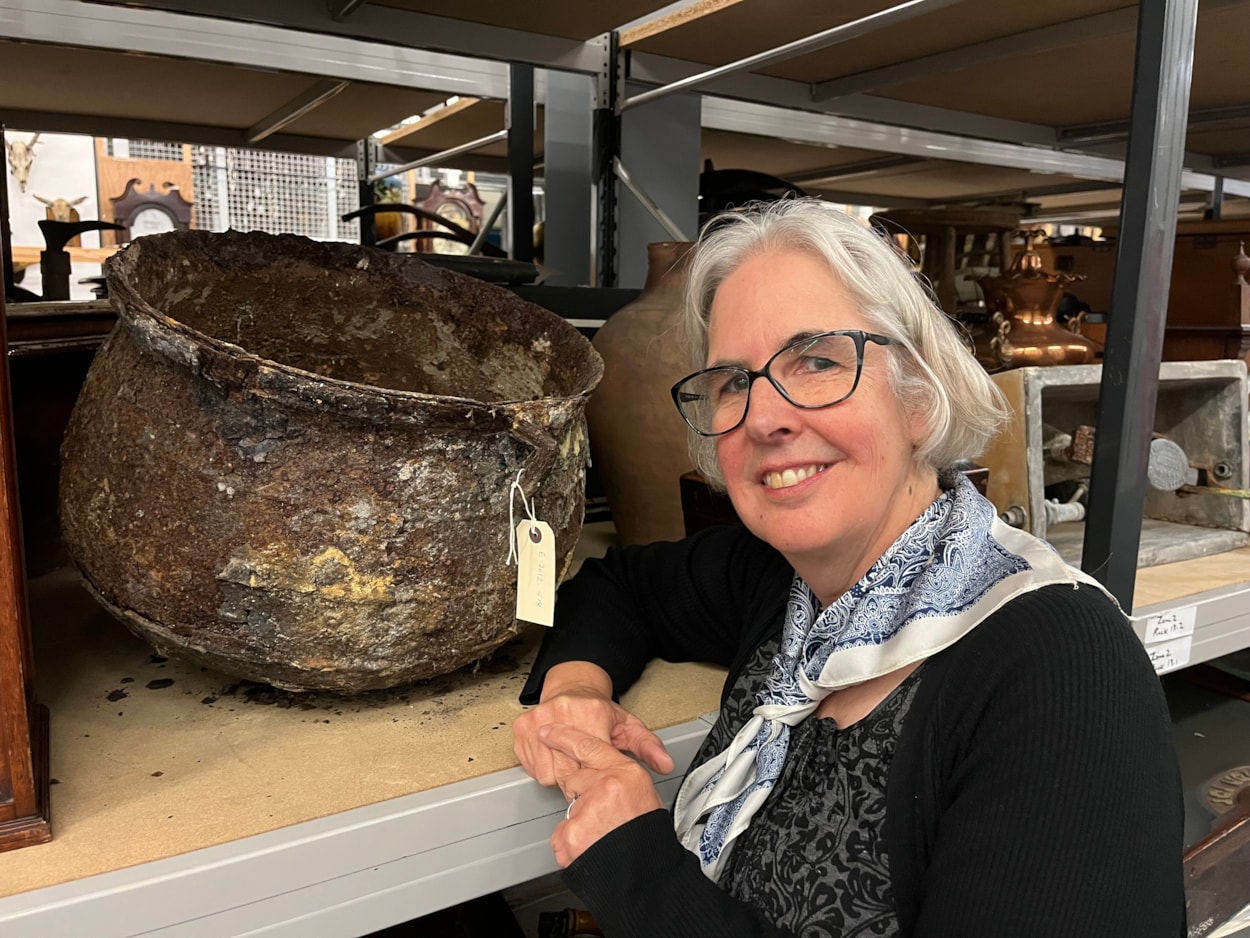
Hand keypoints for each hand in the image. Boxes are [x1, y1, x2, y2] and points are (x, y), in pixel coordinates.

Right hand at [512, 662, 673, 795]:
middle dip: (577, 778)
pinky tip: (554, 758)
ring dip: (559, 775)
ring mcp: (539, 719)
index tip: (599, 775)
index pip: (591, 762)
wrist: (572, 687)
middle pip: (567, 772)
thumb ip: (648, 747)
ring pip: (548, 773)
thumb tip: (665, 764)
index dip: (596, 776)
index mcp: (592, 713)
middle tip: (585, 769)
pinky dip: (543, 769)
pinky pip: (531, 767)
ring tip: (570, 762)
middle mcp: (562, 712)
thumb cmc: (598, 711)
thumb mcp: (628, 726)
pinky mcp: (522, 727)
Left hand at [541, 723, 664, 866]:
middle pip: (575, 780)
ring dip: (579, 824)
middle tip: (602, 817)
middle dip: (582, 797)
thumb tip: (602, 770)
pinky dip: (570, 845)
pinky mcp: (573, 833)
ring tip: (601, 837)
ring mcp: (588, 808)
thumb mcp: (645, 795)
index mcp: (625, 773)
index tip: (548, 731)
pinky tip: (590, 849)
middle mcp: (607, 786)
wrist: (648, 872)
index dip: (564, 736)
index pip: (589, 746)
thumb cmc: (647, 836)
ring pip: (569, 809)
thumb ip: (620, 778)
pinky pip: (562, 834)